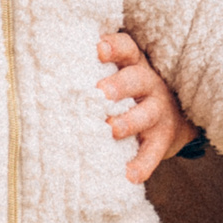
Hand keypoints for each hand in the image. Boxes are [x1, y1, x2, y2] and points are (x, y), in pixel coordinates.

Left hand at [100, 31, 196, 183]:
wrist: (177, 115)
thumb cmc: (131, 92)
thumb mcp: (120, 73)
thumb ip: (94, 69)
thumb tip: (45, 68)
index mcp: (134, 65)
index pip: (127, 49)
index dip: (114, 47)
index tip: (99, 49)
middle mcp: (149, 85)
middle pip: (137, 79)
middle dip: (119, 85)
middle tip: (101, 92)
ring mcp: (159, 112)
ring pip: (147, 114)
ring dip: (129, 121)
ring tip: (113, 129)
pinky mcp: (164, 138)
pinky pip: (154, 152)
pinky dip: (143, 164)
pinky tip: (129, 175)